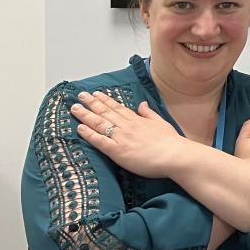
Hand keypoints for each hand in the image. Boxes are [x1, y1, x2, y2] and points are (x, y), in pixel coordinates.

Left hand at [72, 90, 188, 178]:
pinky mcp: (117, 151)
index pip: (117, 107)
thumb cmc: (170, 142)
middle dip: (91, 103)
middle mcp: (127, 126)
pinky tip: (79, 128)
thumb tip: (142, 104)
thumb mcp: (161, 123)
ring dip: (86, 115)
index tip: (95, 93)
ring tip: (75, 108)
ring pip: (100, 123)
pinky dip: (89, 134)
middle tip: (79, 96)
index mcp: (137, 120)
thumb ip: (148, 113)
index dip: (105, 100)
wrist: (174, 155)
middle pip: (105, 112)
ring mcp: (121, 137)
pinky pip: (100, 141)